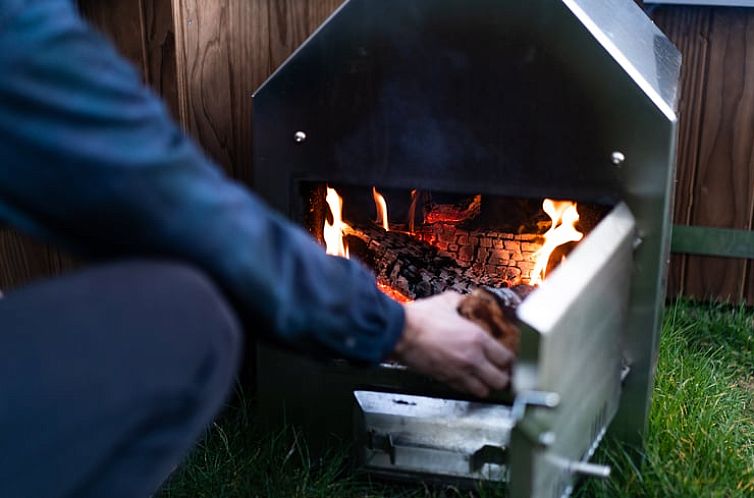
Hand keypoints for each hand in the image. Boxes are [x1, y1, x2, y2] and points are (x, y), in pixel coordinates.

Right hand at [391, 291, 514, 397]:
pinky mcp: (444, 380)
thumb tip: (464, 299)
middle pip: (500, 380)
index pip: (506, 358)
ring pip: (484, 391)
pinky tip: (466, 378)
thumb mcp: (446, 302)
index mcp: (477, 339)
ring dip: (486, 385)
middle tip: (499, 371)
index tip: (507, 357)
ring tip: (484, 378)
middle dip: (502, 377)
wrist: (399, 333)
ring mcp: (458, 372)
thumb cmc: (420, 318)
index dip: (509, 359)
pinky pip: (464, 391)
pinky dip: (468, 387)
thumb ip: (460, 301)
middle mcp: (472, 359)